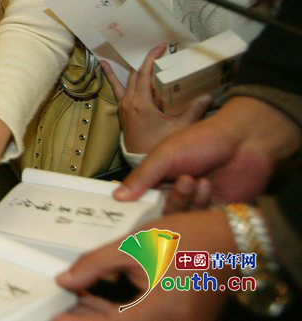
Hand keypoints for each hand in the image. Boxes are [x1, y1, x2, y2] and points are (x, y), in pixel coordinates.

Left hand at [53, 210, 234, 320]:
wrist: (238, 241)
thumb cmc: (192, 238)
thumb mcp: (136, 244)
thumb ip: (95, 264)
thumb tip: (66, 280)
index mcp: (158, 312)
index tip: (55, 317)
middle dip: (88, 314)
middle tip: (63, 304)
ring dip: (103, 312)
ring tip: (78, 296)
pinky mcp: (185, 320)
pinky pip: (145, 319)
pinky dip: (123, 311)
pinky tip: (103, 296)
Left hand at [103, 44, 211, 156]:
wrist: (143, 161)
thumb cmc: (160, 146)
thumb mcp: (180, 128)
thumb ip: (194, 111)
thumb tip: (208, 97)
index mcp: (141, 102)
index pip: (145, 73)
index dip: (153, 57)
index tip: (162, 46)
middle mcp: (129, 101)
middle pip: (137, 75)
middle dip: (148, 62)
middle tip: (160, 54)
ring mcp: (124, 106)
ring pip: (127, 80)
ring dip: (131, 68)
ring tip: (130, 55)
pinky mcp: (123, 111)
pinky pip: (117, 89)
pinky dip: (111, 76)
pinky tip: (103, 65)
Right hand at [113, 96, 301, 206]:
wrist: (245, 142)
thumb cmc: (202, 140)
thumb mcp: (165, 155)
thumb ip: (142, 176)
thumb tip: (117, 196)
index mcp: (158, 177)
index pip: (138, 198)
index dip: (132, 206)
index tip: (124, 213)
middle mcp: (174, 192)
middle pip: (159, 214)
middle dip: (167, 203)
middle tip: (176, 188)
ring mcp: (195, 204)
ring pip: (180, 218)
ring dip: (186, 201)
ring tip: (194, 180)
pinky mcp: (215, 213)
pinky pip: (200, 221)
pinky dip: (201, 204)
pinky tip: (207, 185)